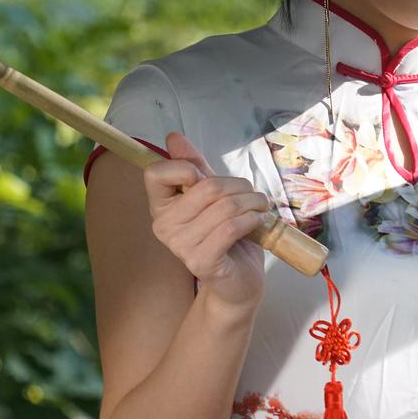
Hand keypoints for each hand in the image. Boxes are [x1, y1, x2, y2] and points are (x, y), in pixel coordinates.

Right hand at [143, 130, 270, 311]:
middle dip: (238, 185)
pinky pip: (231, 227)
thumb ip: (193, 166)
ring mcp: (180, 246)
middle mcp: (163, 226)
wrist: (237, 281)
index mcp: (160, 207)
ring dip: (252, 201)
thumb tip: (173, 137)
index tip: (206, 178)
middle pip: (205, 186)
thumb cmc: (225, 236)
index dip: (185, 168)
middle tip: (252, 194)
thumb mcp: (212, 196)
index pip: (156, 173)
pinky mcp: (201, 261)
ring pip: (224, 206)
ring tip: (261, 206)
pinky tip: (258, 220)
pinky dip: (252, 219)